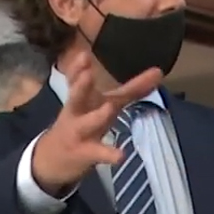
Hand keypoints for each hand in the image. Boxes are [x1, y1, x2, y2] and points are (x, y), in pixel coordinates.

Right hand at [28, 58, 164, 194]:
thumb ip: (132, 89)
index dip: (78, 68)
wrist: (54, 158)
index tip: (83, 55)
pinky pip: (97, 153)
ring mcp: (79, 133)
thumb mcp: (106, 104)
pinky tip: (120, 155)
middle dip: (80, 86)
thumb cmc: (85, 122)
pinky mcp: (85, 153)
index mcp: (82, 99)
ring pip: (86, 124)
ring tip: (109, 108)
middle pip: (76, 97)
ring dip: (97, 116)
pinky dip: (108, 154)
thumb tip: (159, 71)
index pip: (76, 80)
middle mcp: (77, 113)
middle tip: (86, 73)